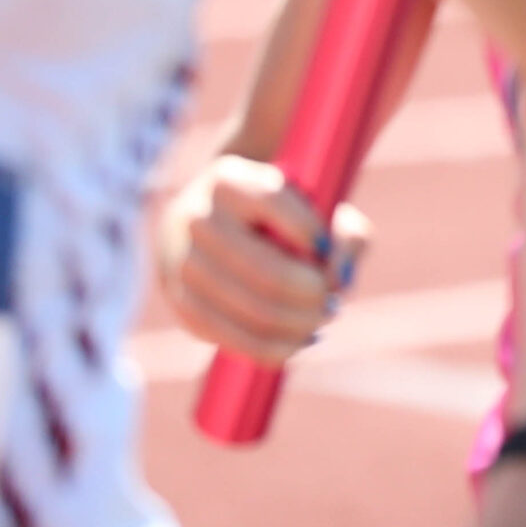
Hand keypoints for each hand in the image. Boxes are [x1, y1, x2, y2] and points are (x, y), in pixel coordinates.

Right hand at [156, 155, 366, 363]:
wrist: (218, 221)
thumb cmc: (286, 215)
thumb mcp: (322, 208)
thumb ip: (346, 235)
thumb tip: (338, 282)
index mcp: (229, 179)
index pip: (272, 199)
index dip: (310, 230)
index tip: (327, 249)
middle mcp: (196, 218)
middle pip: (263, 269)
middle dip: (311, 295)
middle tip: (334, 304)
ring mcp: (180, 263)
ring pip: (246, 309)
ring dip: (296, 325)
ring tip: (322, 320)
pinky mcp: (179, 301)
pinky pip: (227, 336)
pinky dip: (270, 347)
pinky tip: (299, 340)